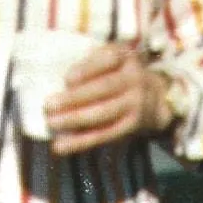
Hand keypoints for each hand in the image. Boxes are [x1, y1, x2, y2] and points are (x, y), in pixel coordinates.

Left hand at [46, 42, 171, 153]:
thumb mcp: (109, 60)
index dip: (87, 70)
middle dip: (74, 98)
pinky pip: (104, 134)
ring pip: (103, 113)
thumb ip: (89, 65)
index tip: (67, 79)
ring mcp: (135, 103)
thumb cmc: (116, 73)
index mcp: (125, 57)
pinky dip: (81, 141)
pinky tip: (61, 145)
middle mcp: (134, 78)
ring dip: (74, 120)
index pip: (108, 58)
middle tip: (48, 106)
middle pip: (104, 88)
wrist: (154, 96)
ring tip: (52, 123)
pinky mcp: (131, 125)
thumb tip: (59, 83)